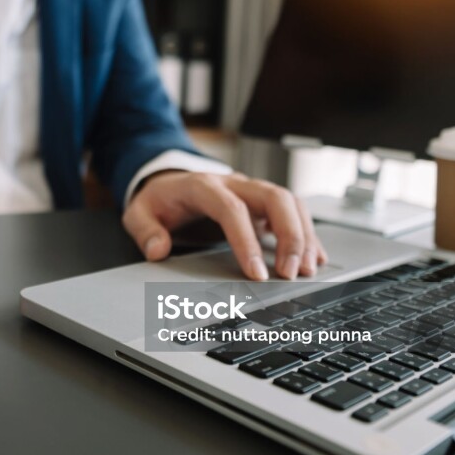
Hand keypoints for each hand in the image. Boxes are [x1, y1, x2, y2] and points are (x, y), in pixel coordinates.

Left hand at [122, 171, 326, 280]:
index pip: (232, 210)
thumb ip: (145, 231)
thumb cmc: (159, 199)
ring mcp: (251, 189)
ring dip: (303, 235)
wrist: (167, 180)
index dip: (246, 241)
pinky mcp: (262, 201)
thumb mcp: (139, 212)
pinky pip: (293, 210)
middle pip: (274, 197)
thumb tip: (158, 250)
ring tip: (308, 269)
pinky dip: (307, 233)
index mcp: (203, 185)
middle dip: (289, 235)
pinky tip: (315, 257)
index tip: (256, 274)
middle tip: (291, 272)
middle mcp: (234, 183)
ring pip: (290, 202)